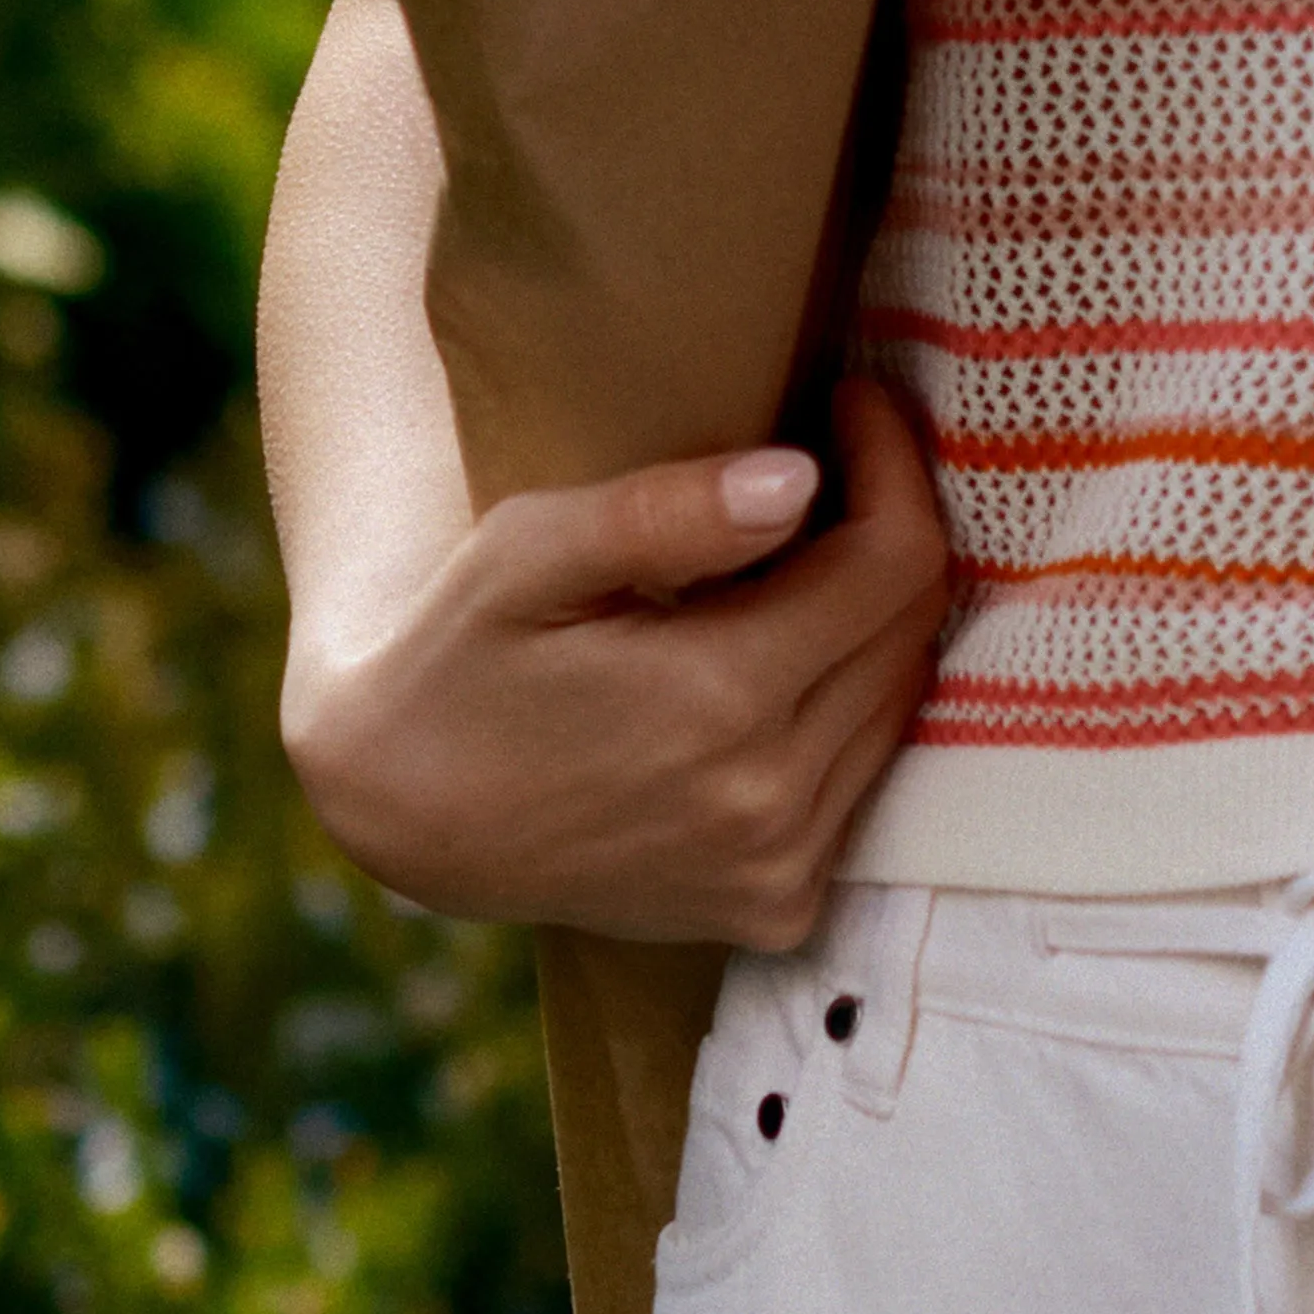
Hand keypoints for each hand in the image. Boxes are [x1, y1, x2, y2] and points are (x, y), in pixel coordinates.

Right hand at [280, 370, 952, 949]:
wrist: (402, 811)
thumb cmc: (459, 653)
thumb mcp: (527, 554)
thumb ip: (662, 514)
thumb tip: (795, 480)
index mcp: (716, 702)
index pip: (892, 562)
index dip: (893, 468)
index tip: (854, 406)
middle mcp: (766, 803)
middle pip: (910, 630)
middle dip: (889, 530)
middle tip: (831, 467)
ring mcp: (777, 869)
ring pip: (898, 703)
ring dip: (872, 622)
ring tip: (802, 561)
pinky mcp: (777, 907)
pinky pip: (865, 779)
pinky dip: (848, 708)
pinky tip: (782, 663)